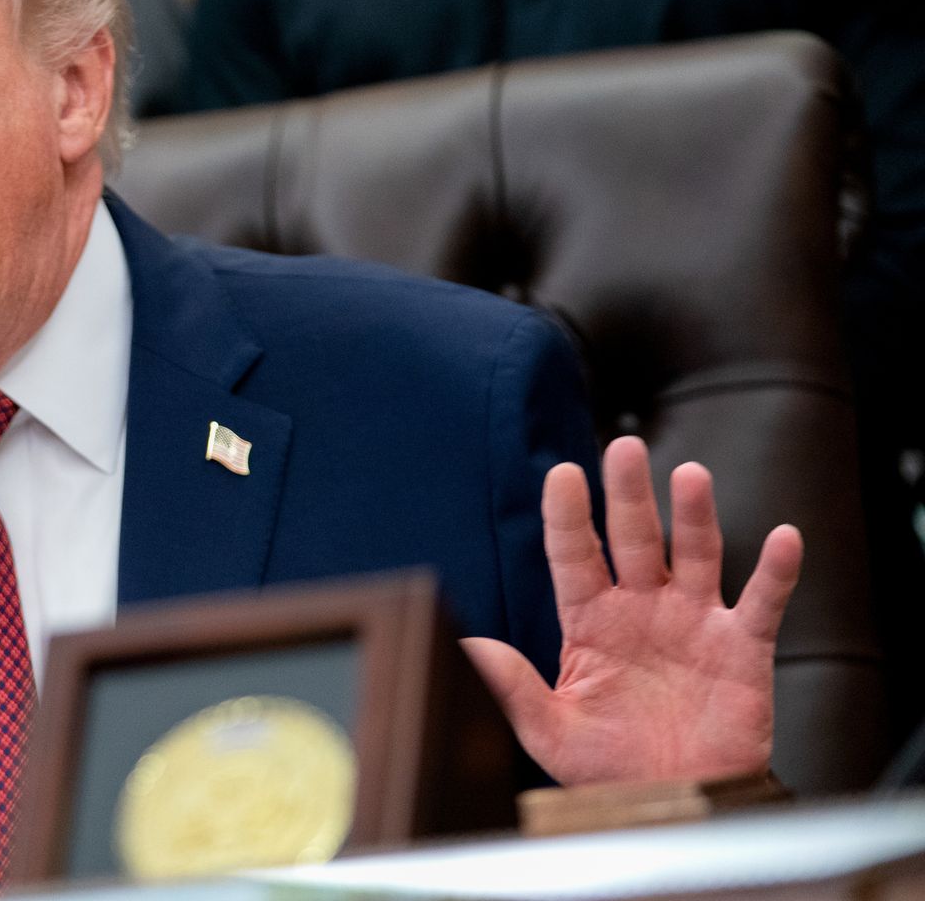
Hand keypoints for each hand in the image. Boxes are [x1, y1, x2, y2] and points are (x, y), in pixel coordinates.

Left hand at [461, 436, 801, 785]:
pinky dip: (776, 571)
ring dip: (695, 516)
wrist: (675, 805)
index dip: (568, 516)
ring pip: (697, 554)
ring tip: (690, 476)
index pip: (575, 556)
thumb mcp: (550, 731)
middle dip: (629, 495)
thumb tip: (469, 647)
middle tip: (625, 448)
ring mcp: (693, 623)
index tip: (562, 476)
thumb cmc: (611, 769)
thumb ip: (513, 688)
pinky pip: (763, 602)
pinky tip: (783, 539)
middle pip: (636, 539)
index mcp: (591, 623)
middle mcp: (642, 610)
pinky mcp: (741, 648)